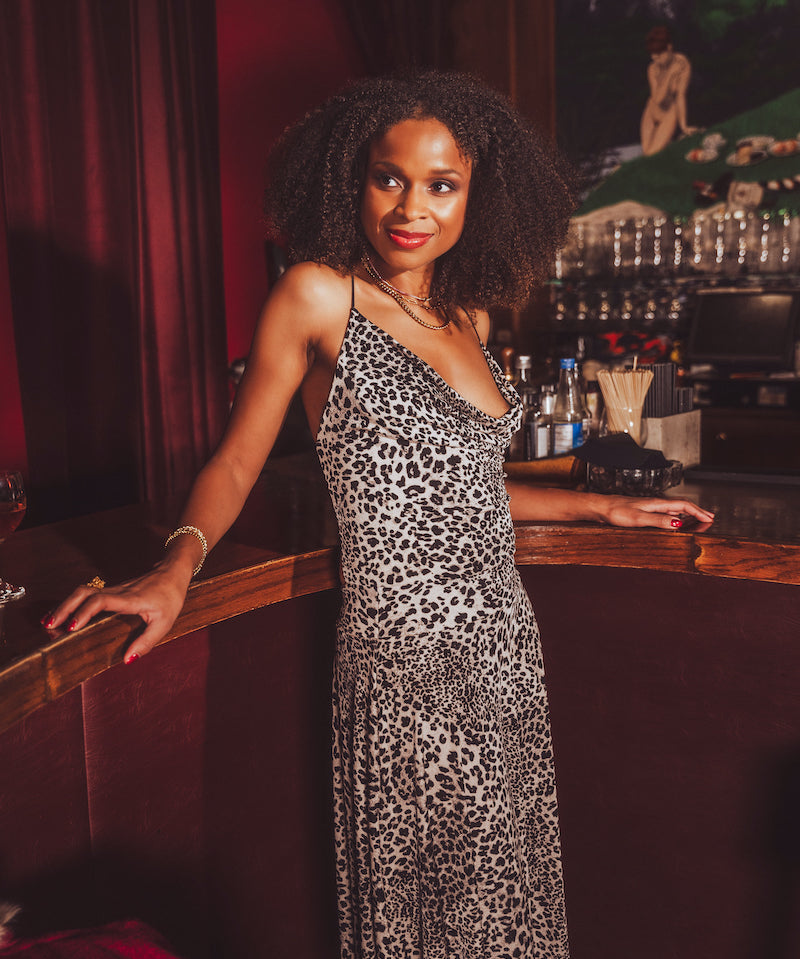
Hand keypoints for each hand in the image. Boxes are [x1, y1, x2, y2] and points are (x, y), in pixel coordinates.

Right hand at [41, 562, 191, 663]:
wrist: (173, 573)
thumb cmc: (171, 598)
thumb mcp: (165, 623)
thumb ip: (146, 642)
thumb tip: (127, 660)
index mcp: (130, 599)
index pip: (101, 601)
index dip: (84, 612)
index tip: (71, 627)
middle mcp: (118, 592)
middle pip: (84, 592)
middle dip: (64, 608)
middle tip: (49, 626)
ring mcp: (114, 589)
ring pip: (83, 592)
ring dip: (65, 605)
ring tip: (49, 623)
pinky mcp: (112, 591)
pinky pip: (88, 595)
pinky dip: (73, 604)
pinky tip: (64, 616)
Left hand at [597, 495, 714, 531]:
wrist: (600, 507)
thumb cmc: (616, 511)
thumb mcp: (639, 518)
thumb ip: (659, 520)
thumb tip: (679, 523)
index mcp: (657, 503)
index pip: (683, 505)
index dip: (698, 512)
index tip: (710, 518)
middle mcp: (655, 503)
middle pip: (682, 506)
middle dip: (697, 512)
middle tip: (709, 518)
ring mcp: (649, 507)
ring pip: (674, 509)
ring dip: (688, 514)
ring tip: (699, 520)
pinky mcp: (643, 511)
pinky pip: (665, 512)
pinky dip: (676, 516)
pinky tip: (675, 521)